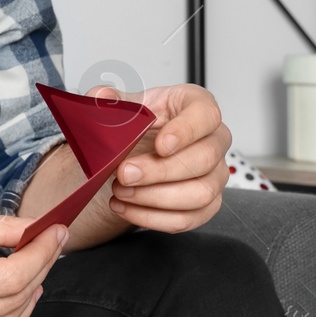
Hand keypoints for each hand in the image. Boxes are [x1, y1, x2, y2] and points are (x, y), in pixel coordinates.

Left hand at [88, 83, 231, 233]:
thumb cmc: (140, 124)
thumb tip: (101, 97)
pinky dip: (152, 217)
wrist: (135, 152)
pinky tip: (126, 206)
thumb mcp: (124, 105)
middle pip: (203, 158)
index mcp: (197, 105)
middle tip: (125, 173)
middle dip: (160, 171)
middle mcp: (214, 140)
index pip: (206, 114)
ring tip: (121, 191)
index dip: (186, 131)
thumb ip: (111, 101)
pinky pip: (187, 219)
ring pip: (199, 194)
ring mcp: (214, 174)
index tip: (160, 145)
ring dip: (154, 197)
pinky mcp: (206, 205)